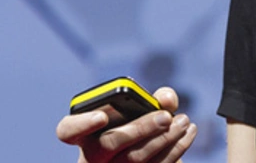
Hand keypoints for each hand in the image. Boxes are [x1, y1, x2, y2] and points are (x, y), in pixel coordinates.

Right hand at [56, 87, 196, 162]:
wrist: (149, 154)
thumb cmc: (139, 127)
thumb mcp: (142, 110)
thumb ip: (152, 98)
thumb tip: (164, 98)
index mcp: (86, 133)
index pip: (68, 130)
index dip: (81, 124)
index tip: (102, 116)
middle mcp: (92, 156)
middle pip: (108, 144)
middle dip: (141, 128)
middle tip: (166, 117)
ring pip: (134, 159)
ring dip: (165, 139)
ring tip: (185, 122)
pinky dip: (175, 150)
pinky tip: (187, 134)